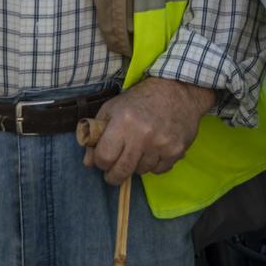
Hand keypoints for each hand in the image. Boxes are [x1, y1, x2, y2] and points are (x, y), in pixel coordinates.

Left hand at [82, 78, 215, 184]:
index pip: (104, 157)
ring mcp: (161, 144)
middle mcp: (143, 135)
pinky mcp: (176, 150)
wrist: (177, 90)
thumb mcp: (112, 109)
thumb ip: (96, 134)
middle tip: (114, 173)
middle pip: (122, 171)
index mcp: (123, 121)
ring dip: (136, 166)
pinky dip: (154, 165)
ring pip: (141, 171)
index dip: (100, 162)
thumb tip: (88, 163)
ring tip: (139, 151)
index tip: (103, 160)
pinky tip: (154, 150)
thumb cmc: (140, 98)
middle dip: (114, 176)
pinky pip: (158, 170)